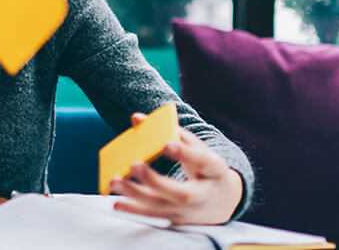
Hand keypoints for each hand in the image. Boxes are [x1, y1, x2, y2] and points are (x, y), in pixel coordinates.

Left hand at [109, 113, 243, 224]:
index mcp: (214, 170)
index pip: (201, 161)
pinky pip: (153, 216)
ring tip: (115, 181)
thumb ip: (170, 131)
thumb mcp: (197, 147)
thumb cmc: (205, 168)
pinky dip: (134, 210)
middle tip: (134, 165)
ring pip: (161, 207)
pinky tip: (116, 203)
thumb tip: (136, 118)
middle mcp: (203, 195)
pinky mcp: (176, 219)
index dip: (184, 153)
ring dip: (136, 195)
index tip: (166, 145)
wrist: (224, 201)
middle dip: (155, 180)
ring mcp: (189, 211)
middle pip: (180, 193)